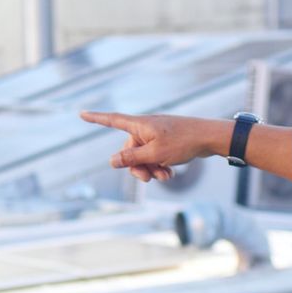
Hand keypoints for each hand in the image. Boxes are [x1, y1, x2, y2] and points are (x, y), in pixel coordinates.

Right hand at [80, 111, 227, 183]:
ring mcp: (156, 135)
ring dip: (150, 169)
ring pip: (143, 156)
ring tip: (165, 176)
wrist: (210, 138)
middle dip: (136, 167)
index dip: (96, 119)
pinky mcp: (166, 141)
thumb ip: (132, 158)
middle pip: (129, 150)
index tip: (81, 114)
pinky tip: (171, 173)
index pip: (112, 120)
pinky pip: (155, 156)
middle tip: (148, 178)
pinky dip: (159, 166)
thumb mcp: (155, 154)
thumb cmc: (183, 142)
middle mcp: (146, 128)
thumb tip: (112, 160)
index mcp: (140, 125)